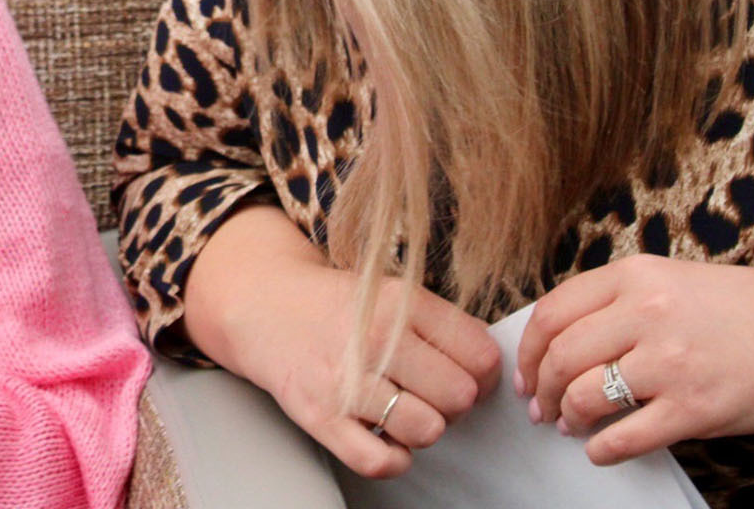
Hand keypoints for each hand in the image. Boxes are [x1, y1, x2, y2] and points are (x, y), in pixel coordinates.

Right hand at [238, 260, 502, 478]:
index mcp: (401, 302)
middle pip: (459, 396)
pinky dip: (392, 459)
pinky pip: (379, 461)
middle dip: (452, 403)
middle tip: (430, 393)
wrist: (263, 306)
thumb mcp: (392, 293)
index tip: (467, 375)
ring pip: (427, 430)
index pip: (480, 355)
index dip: (483, 374)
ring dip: (423, 429)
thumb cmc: (339, 307)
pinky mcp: (320, 416)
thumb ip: (440, 325)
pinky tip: (385, 438)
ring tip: (404, 412)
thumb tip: (490, 370)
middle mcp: (375, 338)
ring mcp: (346, 379)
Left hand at [515, 255, 753, 464]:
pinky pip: (625, 437)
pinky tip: (599, 449)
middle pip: (560, 357)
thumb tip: (558, 340)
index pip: (552, 313)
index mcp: (635, 277)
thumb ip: (614, 302)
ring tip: (569, 424)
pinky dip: (601, 450)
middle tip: (541, 406)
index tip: (525, 370)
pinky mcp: (695, 407)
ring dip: (567, 417)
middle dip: (540, 389)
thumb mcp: (667, 280)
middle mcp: (647, 314)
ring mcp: (671, 362)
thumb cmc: (736, 307)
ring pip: (584, 396)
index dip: (528, 350)